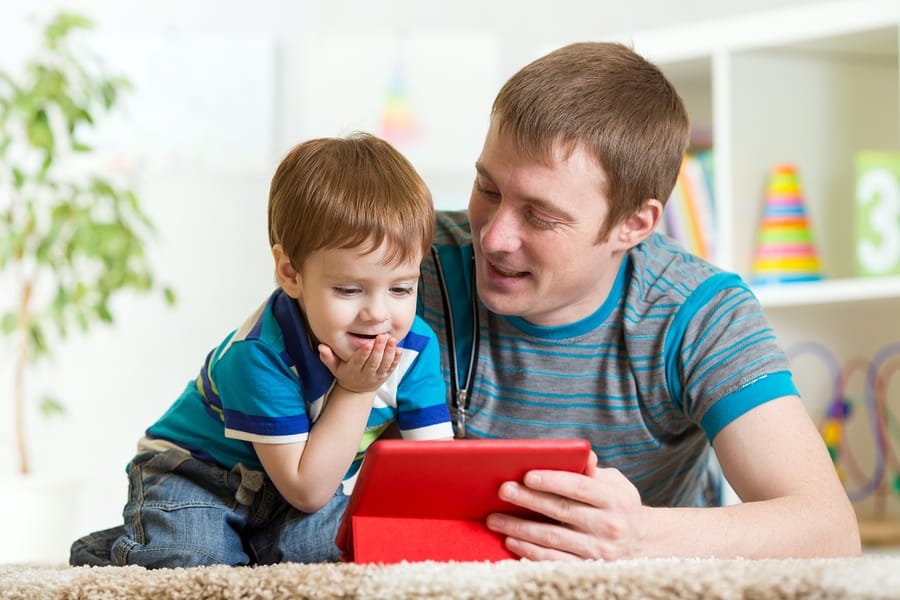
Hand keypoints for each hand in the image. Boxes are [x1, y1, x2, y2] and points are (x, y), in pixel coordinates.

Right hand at [318, 334, 400, 393]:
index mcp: (352, 370)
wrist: (356, 390)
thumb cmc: (344, 373)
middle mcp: (366, 374)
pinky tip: (399, 349)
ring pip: (384, 365)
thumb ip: (327, 357)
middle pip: (373, 362)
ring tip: (392, 340)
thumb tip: (321, 346)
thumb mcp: (334, 367)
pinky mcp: (385, 375)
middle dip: (378, 350)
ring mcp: (377, 375)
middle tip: (382, 337)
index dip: (363, 353)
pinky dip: (396, 359)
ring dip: (389, 353)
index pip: (358, 362)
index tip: (367, 344)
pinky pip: (392, 368)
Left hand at [485, 452, 648, 559]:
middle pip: (561, 511)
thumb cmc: (620, 506)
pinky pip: (553, 560)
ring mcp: (598, 551)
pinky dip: (529, 551)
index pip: (580, 487)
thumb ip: (594, 470)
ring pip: (552, 538)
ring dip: (520, 528)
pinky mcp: (587, 568)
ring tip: (495, 519)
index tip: (527, 475)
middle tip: (503, 490)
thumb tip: (582, 452)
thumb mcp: (617, 484)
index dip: (553, 480)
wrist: (644, 544)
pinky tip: (511, 540)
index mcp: (616, 500)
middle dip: (528, 500)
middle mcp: (609, 526)